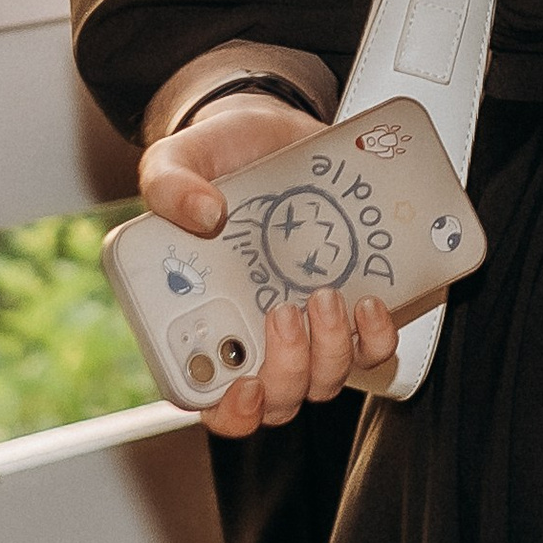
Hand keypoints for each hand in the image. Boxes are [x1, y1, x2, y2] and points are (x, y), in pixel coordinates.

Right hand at [138, 87, 397, 430]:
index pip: (210, 400)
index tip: (244, 384)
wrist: (266, 131)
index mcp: (201, 322)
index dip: (229, 411)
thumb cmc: (214, 159)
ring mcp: (305, 328)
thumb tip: (203, 214)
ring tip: (324, 295)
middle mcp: (254, 337)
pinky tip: (369, 301)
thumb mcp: (175, 160)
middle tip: (283, 313)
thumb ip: (169, 185)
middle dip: (286, 371)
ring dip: (328, 352)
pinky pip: (369, 349)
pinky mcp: (346, 307)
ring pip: (323, 380)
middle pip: (275, 399)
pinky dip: (374, 338)